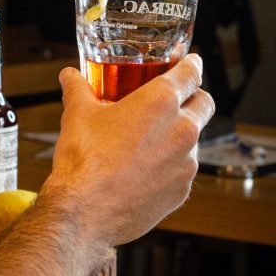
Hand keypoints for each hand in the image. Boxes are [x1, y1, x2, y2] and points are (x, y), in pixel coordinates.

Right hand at [44, 54, 214, 249]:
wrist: (85, 213)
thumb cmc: (84, 161)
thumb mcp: (78, 115)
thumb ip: (78, 89)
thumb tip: (70, 76)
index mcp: (161, 102)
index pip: (191, 72)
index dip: (191, 64)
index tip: (190, 62)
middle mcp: (182, 130)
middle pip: (205, 104)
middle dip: (195, 98)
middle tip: (177, 100)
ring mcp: (187, 163)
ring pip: (194, 140)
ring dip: (179, 136)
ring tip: (151, 141)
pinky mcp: (183, 190)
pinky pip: (183, 170)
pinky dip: (170, 166)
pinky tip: (146, 171)